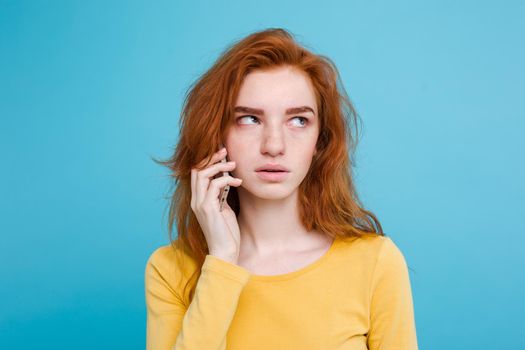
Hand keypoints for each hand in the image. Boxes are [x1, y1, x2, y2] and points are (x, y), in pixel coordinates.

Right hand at [190, 147, 242, 262]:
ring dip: (219, 166)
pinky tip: (238, 182)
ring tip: (234, 164)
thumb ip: (221, 195)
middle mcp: (196, 200)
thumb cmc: (227, 233)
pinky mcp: (208, 209)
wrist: (225, 252)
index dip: (207, 161)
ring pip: (203, 174)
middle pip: (196, 169)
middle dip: (211, 157)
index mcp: (198, 200)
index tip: (222, 153)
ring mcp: (200, 204)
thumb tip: (227, 181)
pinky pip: (214, 185)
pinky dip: (227, 180)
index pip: (196, 173)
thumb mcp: (224, 209)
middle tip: (225, 151)